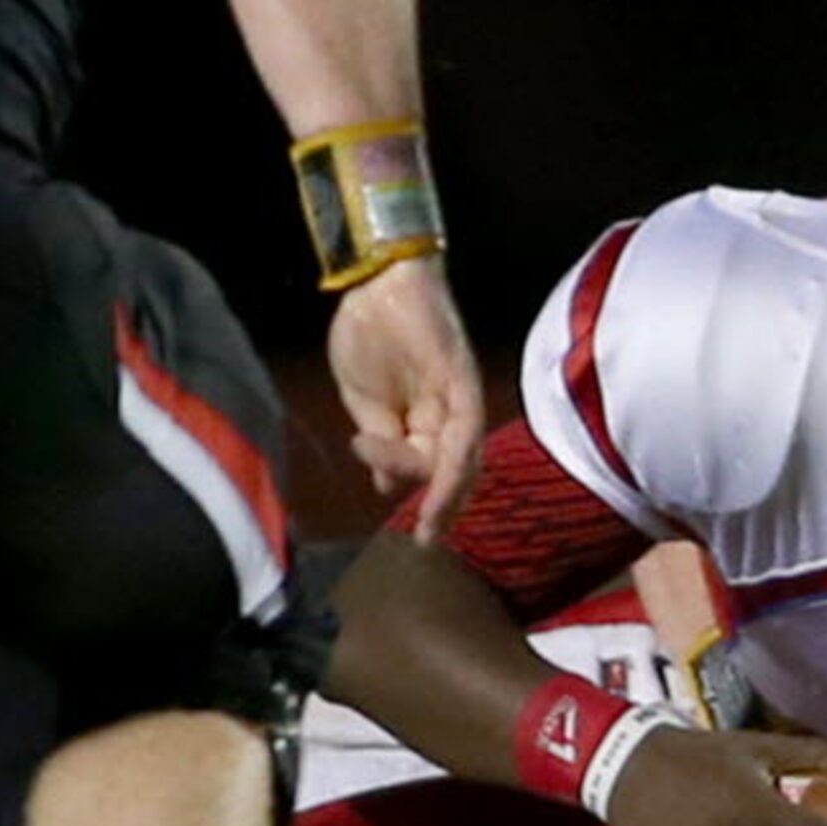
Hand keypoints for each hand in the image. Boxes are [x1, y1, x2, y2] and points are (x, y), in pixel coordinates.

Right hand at [327, 256, 484, 540]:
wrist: (373, 282)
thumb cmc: (366, 333)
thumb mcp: (362, 402)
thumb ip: (379, 442)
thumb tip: (383, 486)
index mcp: (425, 419)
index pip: (433, 471)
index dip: (425, 502)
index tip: (413, 534)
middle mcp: (449, 413)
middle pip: (457, 472)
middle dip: (443, 510)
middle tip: (427, 543)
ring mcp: (459, 397)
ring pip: (463, 459)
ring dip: (447, 496)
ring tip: (428, 525)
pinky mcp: (462, 382)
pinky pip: (464, 433)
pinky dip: (452, 464)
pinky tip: (435, 490)